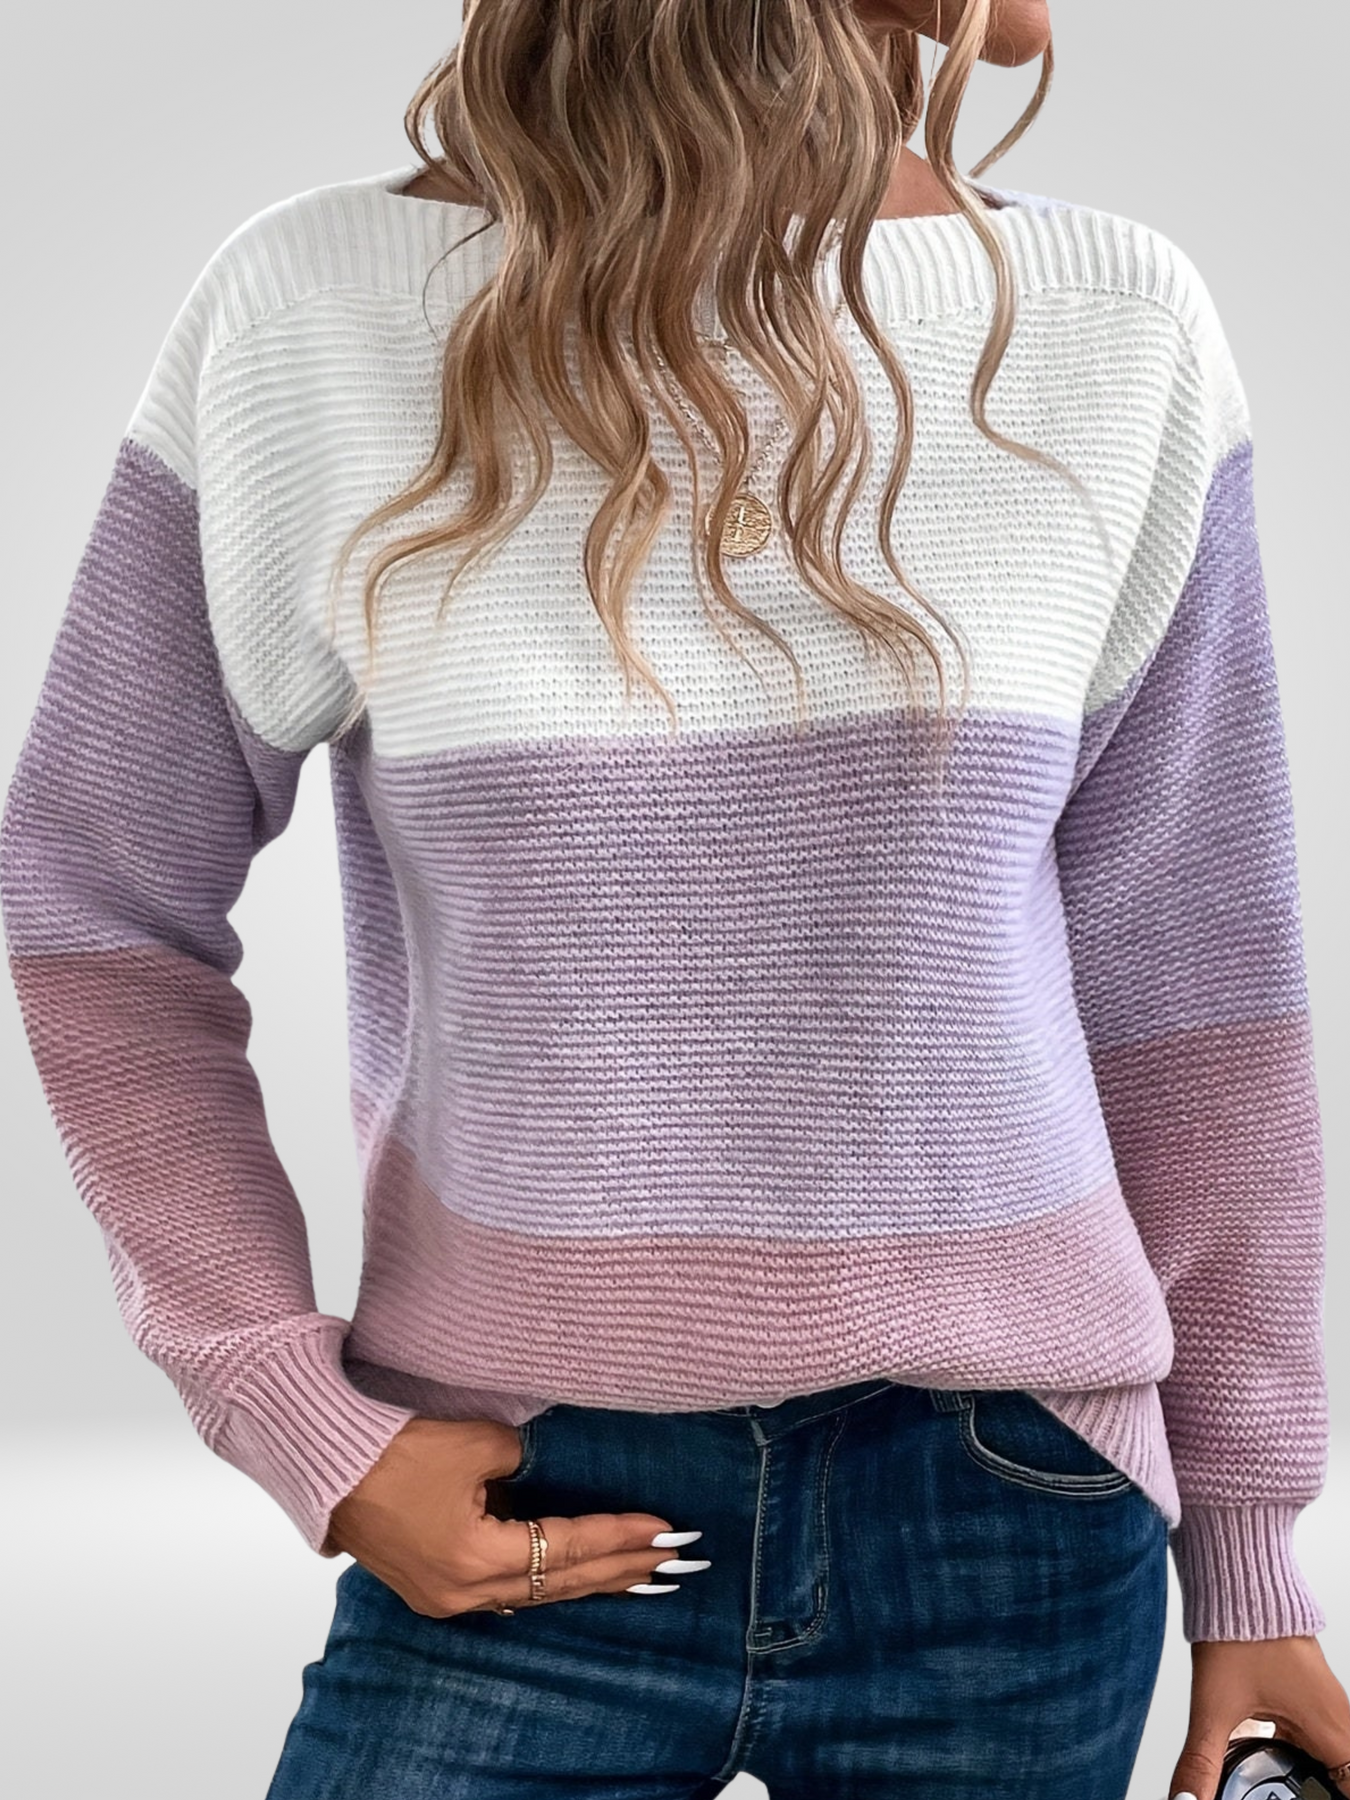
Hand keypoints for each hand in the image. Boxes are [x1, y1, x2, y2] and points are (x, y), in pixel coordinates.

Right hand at [323, 1415, 696, 1616]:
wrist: (324, 1466)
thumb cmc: (393, 1449)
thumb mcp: (478, 1443)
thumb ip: (527, 1460)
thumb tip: (554, 1467)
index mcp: (477, 1559)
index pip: (568, 1547)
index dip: (621, 1537)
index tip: (666, 1530)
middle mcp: (465, 1593)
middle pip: (560, 1582)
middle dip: (619, 1569)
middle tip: (672, 1560)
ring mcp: (446, 1598)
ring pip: (536, 1592)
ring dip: (587, 1580)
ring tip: (638, 1573)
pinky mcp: (432, 1589)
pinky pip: (505, 1592)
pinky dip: (546, 1580)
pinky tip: (574, 1578)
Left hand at [1168, 1636, 1349, 1799]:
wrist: (1237, 1581)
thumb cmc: (1237, 1630)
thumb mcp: (1213, 1708)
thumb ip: (1201, 1762)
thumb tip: (1186, 1799)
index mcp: (1329, 1728)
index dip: (1335, 1795)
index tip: (1307, 1798)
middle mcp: (1336, 1718)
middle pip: (1345, 1775)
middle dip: (1324, 1789)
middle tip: (1291, 1794)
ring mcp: (1325, 1705)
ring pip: (1335, 1758)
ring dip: (1318, 1779)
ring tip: (1289, 1789)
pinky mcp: (1308, 1696)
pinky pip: (1320, 1740)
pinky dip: (1306, 1760)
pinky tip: (1276, 1765)